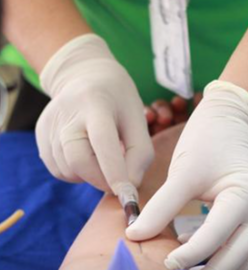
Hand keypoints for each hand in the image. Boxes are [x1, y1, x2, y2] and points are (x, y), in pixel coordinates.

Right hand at [36, 34, 153, 192]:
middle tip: (117, 181)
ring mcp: (49, 124)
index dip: (115, 172)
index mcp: (96, 103)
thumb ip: (139, 153)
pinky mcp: (41, 135)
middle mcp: (67, 113)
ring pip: (67, 170)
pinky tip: (86, 155)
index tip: (128, 195)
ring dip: (90, 176)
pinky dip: (76, 172)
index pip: (102, 141)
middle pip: (78, 161)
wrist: (85, 76)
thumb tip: (129, 187)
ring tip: (101, 157)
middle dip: (102, 180)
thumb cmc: (118, 100)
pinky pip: (58, 169)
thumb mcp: (137, 119)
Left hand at [127, 80, 247, 269]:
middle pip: (239, 257)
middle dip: (208, 269)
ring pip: (246, 258)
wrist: (227, 123)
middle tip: (175, 269)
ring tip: (187, 267)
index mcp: (247, 195)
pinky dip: (222, 256)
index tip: (166, 263)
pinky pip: (242, 248)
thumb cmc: (206, 142)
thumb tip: (135, 235)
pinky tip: (195, 250)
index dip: (191, 255)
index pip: (218, 235)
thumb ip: (161, 206)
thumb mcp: (183, 173)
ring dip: (219, 267)